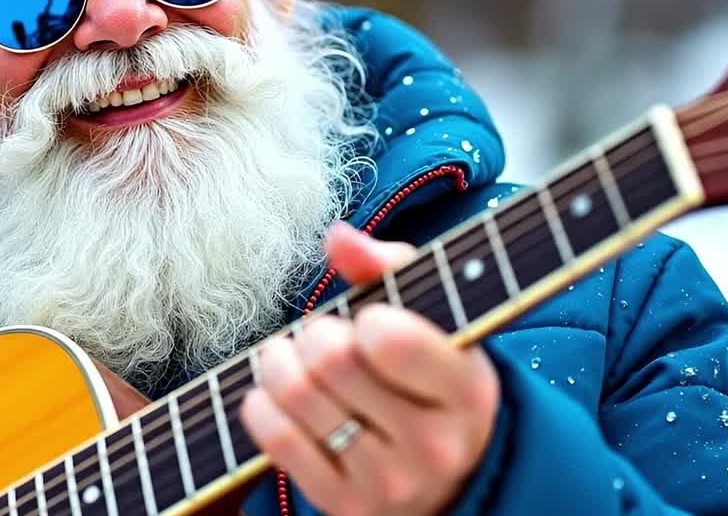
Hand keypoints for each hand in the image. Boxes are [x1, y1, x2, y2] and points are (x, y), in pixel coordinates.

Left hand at [241, 222, 500, 515]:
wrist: (445, 475)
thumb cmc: (428, 377)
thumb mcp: (432, 319)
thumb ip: (390, 267)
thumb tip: (337, 237)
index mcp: (467, 390)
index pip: (393, 341)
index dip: (366, 317)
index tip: (370, 319)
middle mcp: (434, 445)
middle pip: (331, 359)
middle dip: (314, 333)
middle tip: (321, 335)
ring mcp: (389, 482)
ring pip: (298, 396)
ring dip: (278, 362)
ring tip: (290, 356)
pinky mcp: (344, 505)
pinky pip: (275, 439)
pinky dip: (260, 404)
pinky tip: (274, 393)